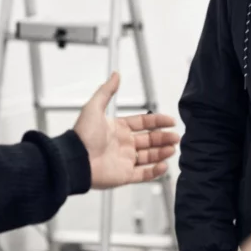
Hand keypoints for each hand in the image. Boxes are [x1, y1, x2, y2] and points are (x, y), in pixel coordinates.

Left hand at [73, 72, 179, 188]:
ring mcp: (124, 160)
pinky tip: (163, 165)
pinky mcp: (124, 175)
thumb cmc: (82, 136)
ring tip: (171, 149)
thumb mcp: (94, 108)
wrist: (76, 160)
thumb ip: (106, 91)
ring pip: (149, 157)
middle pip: (149, 140)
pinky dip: (155, 171)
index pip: (142, 123)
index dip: (157, 122)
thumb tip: (115, 75)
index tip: (170, 121)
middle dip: (163, 138)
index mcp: (118, 129)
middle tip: (175, 137)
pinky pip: (144, 174)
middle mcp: (123, 144)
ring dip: (162, 153)